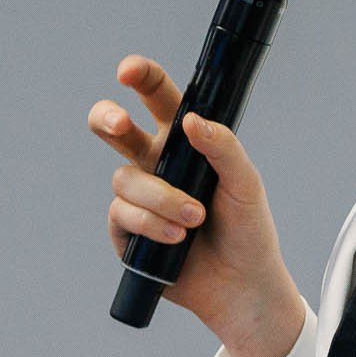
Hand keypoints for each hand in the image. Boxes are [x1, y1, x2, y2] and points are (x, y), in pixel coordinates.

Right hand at [91, 55, 302, 356]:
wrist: (241, 287)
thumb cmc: (248, 231)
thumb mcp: (246, 184)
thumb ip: (223, 147)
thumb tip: (191, 120)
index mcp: (183, 144)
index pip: (158, 100)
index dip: (142, 79)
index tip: (129, 70)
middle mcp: (155, 165)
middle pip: (114, 130)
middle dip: (107, 120)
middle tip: (119, 124)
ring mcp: (138, 199)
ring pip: (125, 180)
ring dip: (160, 198)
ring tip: (195, 219)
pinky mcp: (127, 233)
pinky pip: (122, 216)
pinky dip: (152, 225)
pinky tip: (177, 239)